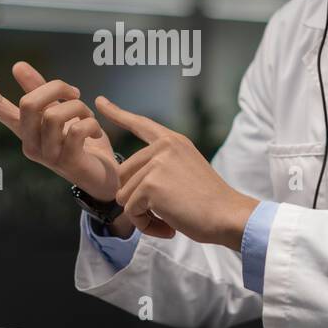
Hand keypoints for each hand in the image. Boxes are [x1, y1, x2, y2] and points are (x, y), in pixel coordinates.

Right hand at [0, 57, 118, 200]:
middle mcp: (29, 143)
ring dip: (78, 107)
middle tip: (74, 92)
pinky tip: (96, 131)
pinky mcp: (66, 161)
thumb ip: (42, 91)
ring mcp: (46, 155)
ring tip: (88, 115)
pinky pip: (76, 130)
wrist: (104, 177)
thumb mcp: (62, 112)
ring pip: (55, 115)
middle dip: (56, 87)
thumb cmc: (82, 143)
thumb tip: (17, 66)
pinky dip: (91, 123)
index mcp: (24, 130)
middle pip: (28, 103)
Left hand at [95, 95, 257, 248]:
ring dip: (142, 215)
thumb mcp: (186, 170)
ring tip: (169, 219)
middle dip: (137, 200)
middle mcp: (163, 147)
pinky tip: (168, 225)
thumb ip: (162, 167)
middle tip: (164, 213)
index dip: (117, 113)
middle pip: (123, 175)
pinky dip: (146, 225)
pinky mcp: (150, 184)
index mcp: (173, 141)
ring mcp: (156, 164)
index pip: (140, 124)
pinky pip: (131, 210)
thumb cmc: (210, 202)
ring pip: (124, 196)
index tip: (99, 102)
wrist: (228, 215)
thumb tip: (129, 182)